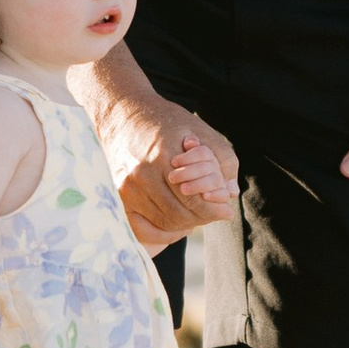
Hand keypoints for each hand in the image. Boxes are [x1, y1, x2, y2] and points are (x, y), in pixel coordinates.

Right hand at [95, 89, 238, 250]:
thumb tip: (231, 193)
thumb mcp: (199, 130)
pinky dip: (161, 233)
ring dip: (185, 224)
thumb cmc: (165, 121)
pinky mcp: (117, 196)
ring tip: (198, 217)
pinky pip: (141, 228)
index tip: (227, 212)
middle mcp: (141, 174)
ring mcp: (125, 187)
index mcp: (163, 157)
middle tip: (215, 215)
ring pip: (162, 222)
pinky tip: (176, 227)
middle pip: (178, 214)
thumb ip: (221, 160)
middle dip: (202, 218)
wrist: (123, 114)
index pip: (193, 197)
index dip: (213, 209)